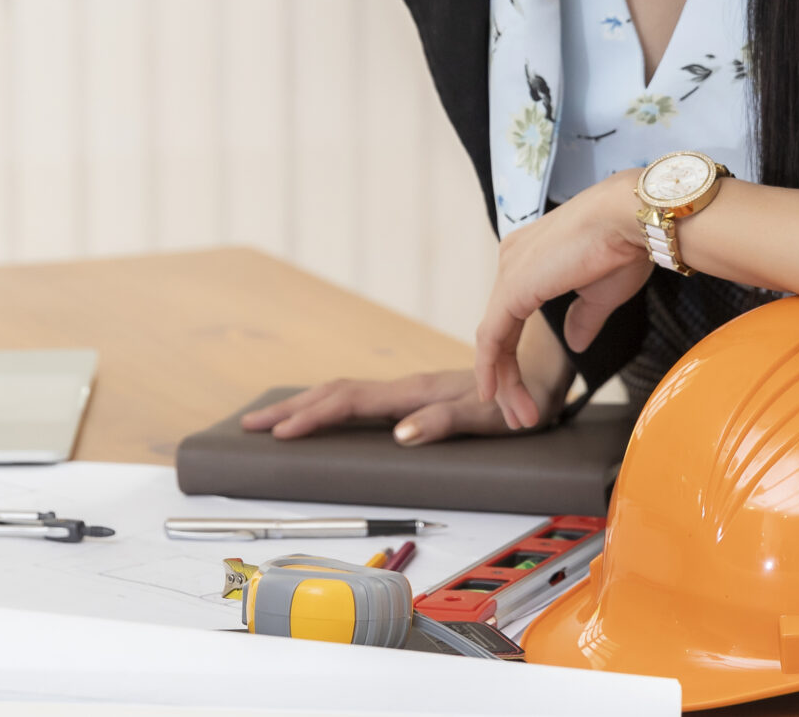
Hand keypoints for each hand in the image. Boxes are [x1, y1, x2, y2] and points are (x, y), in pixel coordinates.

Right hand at [238, 352, 567, 447]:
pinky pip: (364, 398)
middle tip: (250, 425)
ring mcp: (412, 389)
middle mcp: (408, 388)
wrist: (548, 362)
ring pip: (346, 393)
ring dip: (306, 404)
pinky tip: (326, 413)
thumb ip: (444, 421)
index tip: (278, 432)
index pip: (350, 403)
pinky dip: (333, 403)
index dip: (312, 417)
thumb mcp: (488, 415)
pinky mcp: (420, 394)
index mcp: (416, 393)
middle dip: (292, 409)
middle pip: (336, 393)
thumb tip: (399, 435)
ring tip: (273, 419)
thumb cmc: (524, 392)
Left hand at [473, 171, 652, 432]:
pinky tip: (494, 394)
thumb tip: (574, 343)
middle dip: (508, 378)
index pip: (512, 315)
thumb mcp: (601, 292)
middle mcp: (513, 260)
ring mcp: (509, 271)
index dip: (515, 356)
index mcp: (533, 257)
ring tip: (520, 418)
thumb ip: (582, 318)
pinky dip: (491, 368)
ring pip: (495, 338)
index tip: (526, 392)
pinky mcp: (512, 287)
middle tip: (521, 415)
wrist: (633, 220)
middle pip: (500, 330)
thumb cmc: (626, 246)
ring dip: (505, 383)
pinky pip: (493, 337)